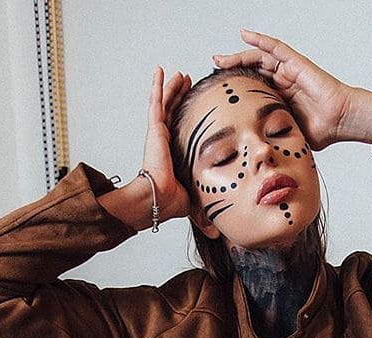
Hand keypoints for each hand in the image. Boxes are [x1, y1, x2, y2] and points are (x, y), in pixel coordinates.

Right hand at [141, 67, 192, 220]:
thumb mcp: (194, 200)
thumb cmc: (170, 202)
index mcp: (173, 153)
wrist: (158, 199)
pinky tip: (160, 70)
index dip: (189, 116)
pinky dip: (157, 85)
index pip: (182, 129)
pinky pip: (156, 101)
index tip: (197, 106)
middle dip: (181, 96)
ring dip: (172, 88)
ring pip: (166, 103)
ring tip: (180, 74)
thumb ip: (205, 210)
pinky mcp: (154, 128)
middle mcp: (165, 141)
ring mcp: (158, 133)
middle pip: (174, 112)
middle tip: (189, 82)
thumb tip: (217, 232)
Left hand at [212, 29, 353, 150]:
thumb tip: (255, 160)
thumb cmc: (321, 131)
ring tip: (220, 58)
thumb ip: (272, 140)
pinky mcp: (296, 63)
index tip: (218, 93)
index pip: (252, 89)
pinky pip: (275, 47)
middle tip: (214, 70)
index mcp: (279, 98)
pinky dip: (260, 40)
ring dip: (238, 56)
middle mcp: (283, 81)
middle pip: (251, 70)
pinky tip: (244, 35)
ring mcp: (288, 70)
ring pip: (258, 57)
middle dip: (231, 70)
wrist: (339, 122)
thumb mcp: (288, 136)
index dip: (236, 88)